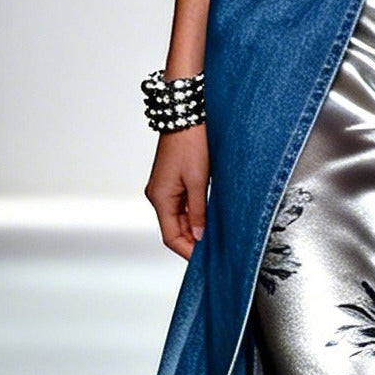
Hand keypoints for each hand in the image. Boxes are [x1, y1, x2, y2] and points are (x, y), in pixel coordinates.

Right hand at [144, 122, 209, 260]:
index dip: (187, 252)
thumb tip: (198, 235)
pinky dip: (195, 217)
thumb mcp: (198, 180)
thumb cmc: (191, 141)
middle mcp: (158, 195)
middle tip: (215, 253)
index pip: (170, 237)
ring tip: (215, 240)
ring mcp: (165, 189)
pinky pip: (183, 207)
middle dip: (193, 243)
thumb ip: (198, 211)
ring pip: (180, 220)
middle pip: (174, 230)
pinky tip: (209, 222)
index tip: (205, 262)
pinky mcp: (174, 181)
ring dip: (195, 230)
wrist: (187, 113)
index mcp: (160, 197)